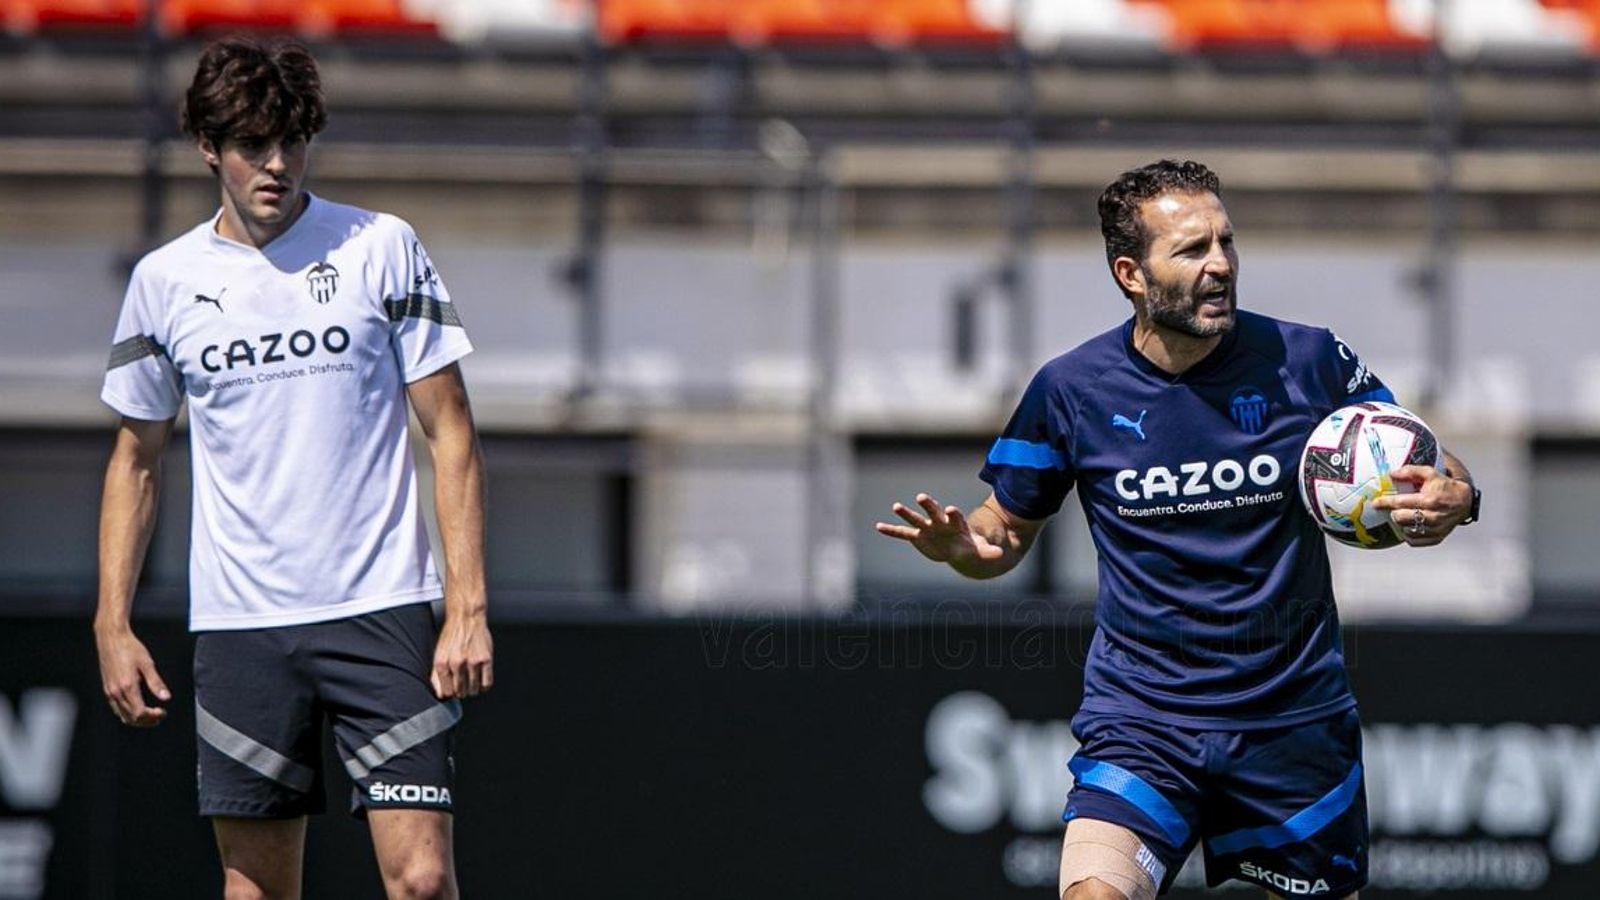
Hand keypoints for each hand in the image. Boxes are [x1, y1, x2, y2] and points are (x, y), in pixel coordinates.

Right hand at [95, 626, 169, 726]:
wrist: (111, 638)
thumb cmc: (128, 647)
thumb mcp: (147, 663)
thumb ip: (156, 682)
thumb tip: (166, 697)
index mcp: (127, 686)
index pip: (139, 712)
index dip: (153, 716)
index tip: (163, 712)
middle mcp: (116, 691)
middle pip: (131, 717)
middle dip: (147, 720)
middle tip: (159, 716)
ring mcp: (109, 691)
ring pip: (122, 715)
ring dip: (137, 719)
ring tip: (150, 716)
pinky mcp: (107, 688)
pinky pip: (116, 708)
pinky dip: (126, 713)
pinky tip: (135, 709)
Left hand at [432, 610, 492, 699]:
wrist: (466, 617)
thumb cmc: (452, 635)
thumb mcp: (438, 654)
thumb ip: (436, 675)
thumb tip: (440, 693)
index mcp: (442, 664)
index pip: (446, 692)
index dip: (450, 692)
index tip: (453, 689)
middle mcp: (456, 664)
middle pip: (460, 693)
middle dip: (461, 691)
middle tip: (463, 683)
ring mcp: (472, 662)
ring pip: (473, 690)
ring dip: (473, 688)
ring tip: (471, 679)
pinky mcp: (486, 660)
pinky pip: (487, 683)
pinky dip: (484, 685)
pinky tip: (481, 679)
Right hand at [875, 493, 1005, 564]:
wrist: (958, 549)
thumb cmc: (969, 547)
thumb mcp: (980, 551)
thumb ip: (988, 551)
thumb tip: (1000, 554)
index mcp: (956, 524)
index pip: (954, 516)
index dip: (952, 513)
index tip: (950, 509)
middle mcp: (940, 522)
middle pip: (933, 511)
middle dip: (928, 505)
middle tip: (922, 497)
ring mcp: (927, 528)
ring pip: (916, 519)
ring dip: (907, 513)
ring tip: (896, 506)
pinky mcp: (918, 536)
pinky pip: (903, 533)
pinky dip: (892, 530)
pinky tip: (879, 526)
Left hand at [1369, 465, 1473, 547]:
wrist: (1465, 502)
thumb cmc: (1445, 486)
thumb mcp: (1430, 473)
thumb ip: (1411, 471)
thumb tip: (1392, 474)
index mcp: (1429, 500)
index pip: (1401, 503)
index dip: (1385, 502)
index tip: (1376, 503)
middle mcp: (1432, 516)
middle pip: (1401, 518)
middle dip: (1394, 513)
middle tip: (1396, 509)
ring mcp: (1435, 530)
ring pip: (1406, 530)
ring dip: (1402, 523)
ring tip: (1407, 515)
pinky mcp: (1436, 539)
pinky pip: (1413, 541)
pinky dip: (1409, 534)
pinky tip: (1412, 525)